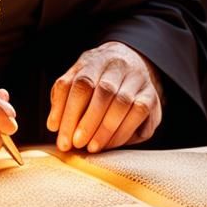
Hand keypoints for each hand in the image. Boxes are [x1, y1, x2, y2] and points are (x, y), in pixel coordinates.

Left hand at [47, 41, 163, 152]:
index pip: (81, 83)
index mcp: (96, 60)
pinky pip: (138, 114)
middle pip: (104, 92)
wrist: (130, 63)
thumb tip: (55, 125)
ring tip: (91, 147)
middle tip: (76, 144)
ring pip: (123, 103)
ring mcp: (138, 80)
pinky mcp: (152, 96)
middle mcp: (120, 66)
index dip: (69, 111)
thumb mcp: (76, 78)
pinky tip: (109, 143)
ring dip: (105, 130)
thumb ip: (63, 97)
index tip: (60, 134)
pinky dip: (122, 132)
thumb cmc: (97, 78)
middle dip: (88, 122)